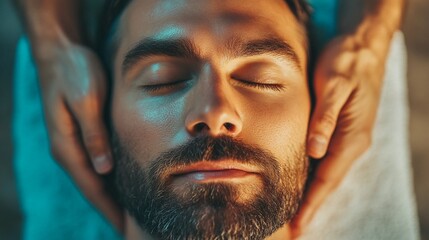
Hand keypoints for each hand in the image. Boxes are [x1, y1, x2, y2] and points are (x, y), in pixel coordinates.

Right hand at [34, 40, 122, 230]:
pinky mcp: (83, 134)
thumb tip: (104, 171)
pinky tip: (124, 183)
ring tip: (134, 212)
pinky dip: (111, 178)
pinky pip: (98, 164)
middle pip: (94, 189)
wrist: (62, 51)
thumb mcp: (86, 101)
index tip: (126, 228)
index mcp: (68, 147)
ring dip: (112, 197)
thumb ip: (94, 136)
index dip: (110, 210)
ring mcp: (75, 144)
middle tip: (135, 226)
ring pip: (96, 178)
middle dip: (113, 209)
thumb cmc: (75, 73)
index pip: (92, 188)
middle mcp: (69, 150)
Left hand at [291, 21, 393, 236]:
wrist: (362, 46)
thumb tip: (314, 151)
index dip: (311, 203)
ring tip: (294, 213)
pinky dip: (314, 175)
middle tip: (292, 228)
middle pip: (327, 182)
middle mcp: (351, 143)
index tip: (298, 225)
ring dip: (311, 194)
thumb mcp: (334, 85)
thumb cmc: (346, 62)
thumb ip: (324, 118)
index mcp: (351, 137)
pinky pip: (326, 160)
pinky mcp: (340, 130)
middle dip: (310, 206)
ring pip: (326, 173)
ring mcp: (347, 138)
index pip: (327, 179)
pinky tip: (301, 181)